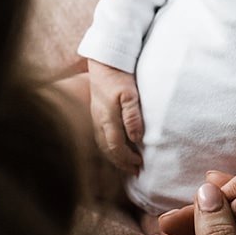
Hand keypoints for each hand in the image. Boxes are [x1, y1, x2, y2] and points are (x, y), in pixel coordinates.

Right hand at [87, 60, 143, 177]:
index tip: (140, 165)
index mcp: (107, 119)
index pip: (116, 147)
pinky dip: (109, 148)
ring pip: (102, 145)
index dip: (127, 159)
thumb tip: (136, 139)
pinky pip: (101, 137)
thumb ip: (132, 117)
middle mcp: (98, 122)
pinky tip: (117, 149)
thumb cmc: (119, 77)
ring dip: (115, 157)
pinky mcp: (96, 114)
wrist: (104, 62)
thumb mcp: (129, 95)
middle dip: (121, 163)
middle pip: (108, 150)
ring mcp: (95, 118)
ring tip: (127, 165)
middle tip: (135, 172)